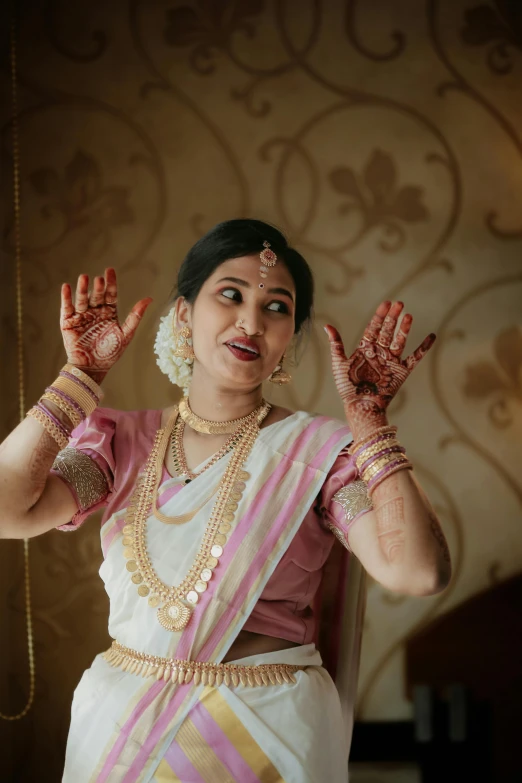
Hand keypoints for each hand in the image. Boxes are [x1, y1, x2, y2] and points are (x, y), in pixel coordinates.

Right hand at [60, 268, 151, 383]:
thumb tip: (149, 298)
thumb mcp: (126, 334)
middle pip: (97, 295)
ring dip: (83, 289)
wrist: (92, 368)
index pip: (111, 295)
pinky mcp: (68, 322)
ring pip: (82, 299)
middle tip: (99, 279)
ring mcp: (81, 316)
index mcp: (109, 313)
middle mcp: (95, 312)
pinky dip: (66, 297)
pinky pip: (67, 308)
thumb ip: (135, 316)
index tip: (110, 270)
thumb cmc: (110, 353)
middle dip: (98, 287)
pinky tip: (66, 287)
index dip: (111, 283)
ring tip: (85, 277)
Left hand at [325, 301, 434, 438]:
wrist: (361, 406)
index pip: (373, 327)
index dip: (379, 315)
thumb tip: (327, 325)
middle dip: (393, 317)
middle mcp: (379, 352)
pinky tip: (432, 336)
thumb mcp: (338, 363)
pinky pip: (415, 358)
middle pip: (387, 331)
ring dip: (404, 328)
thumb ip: (336, 344)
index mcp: (365, 348)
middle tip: (399, 303)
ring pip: (399, 340)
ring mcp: (391, 361)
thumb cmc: (348, 388)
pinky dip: (424, 348)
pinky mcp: (401, 372)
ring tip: (408, 315)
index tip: (386, 303)